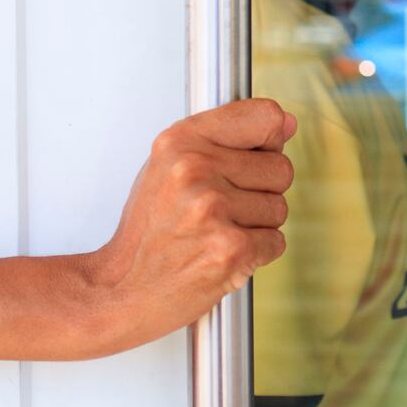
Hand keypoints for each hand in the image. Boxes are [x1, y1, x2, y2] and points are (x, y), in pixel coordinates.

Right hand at [82, 98, 295, 353]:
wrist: (121, 288)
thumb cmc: (147, 232)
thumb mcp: (169, 167)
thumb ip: (226, 139)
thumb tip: (285, 124)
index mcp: (180, 141)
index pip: (266, 117)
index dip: (269, 139)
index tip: (257, 152)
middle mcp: (195, 169)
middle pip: (280, 167)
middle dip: (259, 191)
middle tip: (218, 209)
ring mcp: (213, 209)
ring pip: (279, 207)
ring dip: (255, 225)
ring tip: (215, 233)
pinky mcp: (231, 248)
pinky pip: (276, 241)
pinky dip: (255, 253)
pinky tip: (221, 253)